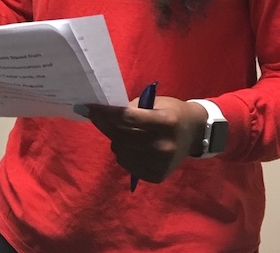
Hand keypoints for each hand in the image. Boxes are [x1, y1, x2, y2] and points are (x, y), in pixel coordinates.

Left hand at [77, 96, 206, 184]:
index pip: (128, 117)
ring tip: (126, 134)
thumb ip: (132, 109)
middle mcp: (165, 145)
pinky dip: (124, 155)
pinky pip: (127, 165)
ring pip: (120, 152)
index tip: (84, 107)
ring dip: (116, 141)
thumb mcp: (155, 103)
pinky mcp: (158, 176)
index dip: (104, 113)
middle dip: (106, 126)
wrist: (195, 133)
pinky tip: (133, 147)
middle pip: (121, 136)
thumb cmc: (171, 112)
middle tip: (100, 118)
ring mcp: (162, 163)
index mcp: (166, 122)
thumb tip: (103, 114)